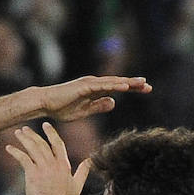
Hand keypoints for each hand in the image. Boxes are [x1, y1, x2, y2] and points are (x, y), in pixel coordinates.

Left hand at [6, 122, 90, 194]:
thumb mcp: (77, 185)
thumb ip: (83, 171)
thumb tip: (89, 160)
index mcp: (64, 164)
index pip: (58, 143)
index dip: (51, 133)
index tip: (45, 125)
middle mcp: (54, 164)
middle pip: (42, 143)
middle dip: (33, 134)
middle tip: (25, 129)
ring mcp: (43, 168)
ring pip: (33, 148)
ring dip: (24, 139)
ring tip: (17, 133)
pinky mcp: (33, 175)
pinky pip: (23, 158)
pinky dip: (15, 152)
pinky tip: (9, 148)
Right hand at [36, 74, 151, 122]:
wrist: (44, 104)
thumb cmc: (60, 108)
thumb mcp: (84, 111)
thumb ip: (98, 106)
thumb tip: (113, 102)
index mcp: (95, 90)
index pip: (117, 88)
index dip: (131, 88)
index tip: (146, 90)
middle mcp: (94, 84)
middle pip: (118, 83)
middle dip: (134, 85)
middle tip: (149, 87)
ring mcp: (89, 84)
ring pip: (112, 83)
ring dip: (127, 83)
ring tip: (141, 84)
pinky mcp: (84, 87)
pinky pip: (102, 86)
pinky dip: (114, 86)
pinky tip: (124, 87)